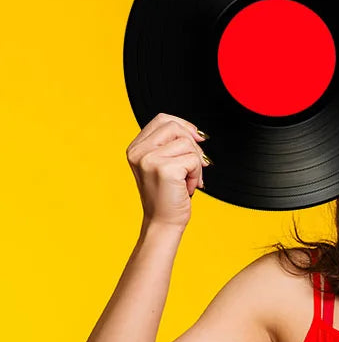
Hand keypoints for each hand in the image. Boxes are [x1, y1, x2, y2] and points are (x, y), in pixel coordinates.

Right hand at [125, 113, 209, 229]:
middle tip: (193, 167)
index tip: (197, 139)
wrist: (163, 222)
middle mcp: (138, 151)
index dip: (184, 126)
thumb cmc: (168, 195)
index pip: (162, 119)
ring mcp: (149, 159)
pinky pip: (194, 160)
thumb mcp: (165, 164)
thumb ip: (172, 145)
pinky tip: (187, 187)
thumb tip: (199, 134)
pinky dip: (197, 174)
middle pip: (175, 127)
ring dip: (195, 164)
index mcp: (136, 148)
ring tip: (186, 181)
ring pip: (188, 144)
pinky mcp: (164, 169)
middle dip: (193, 146)